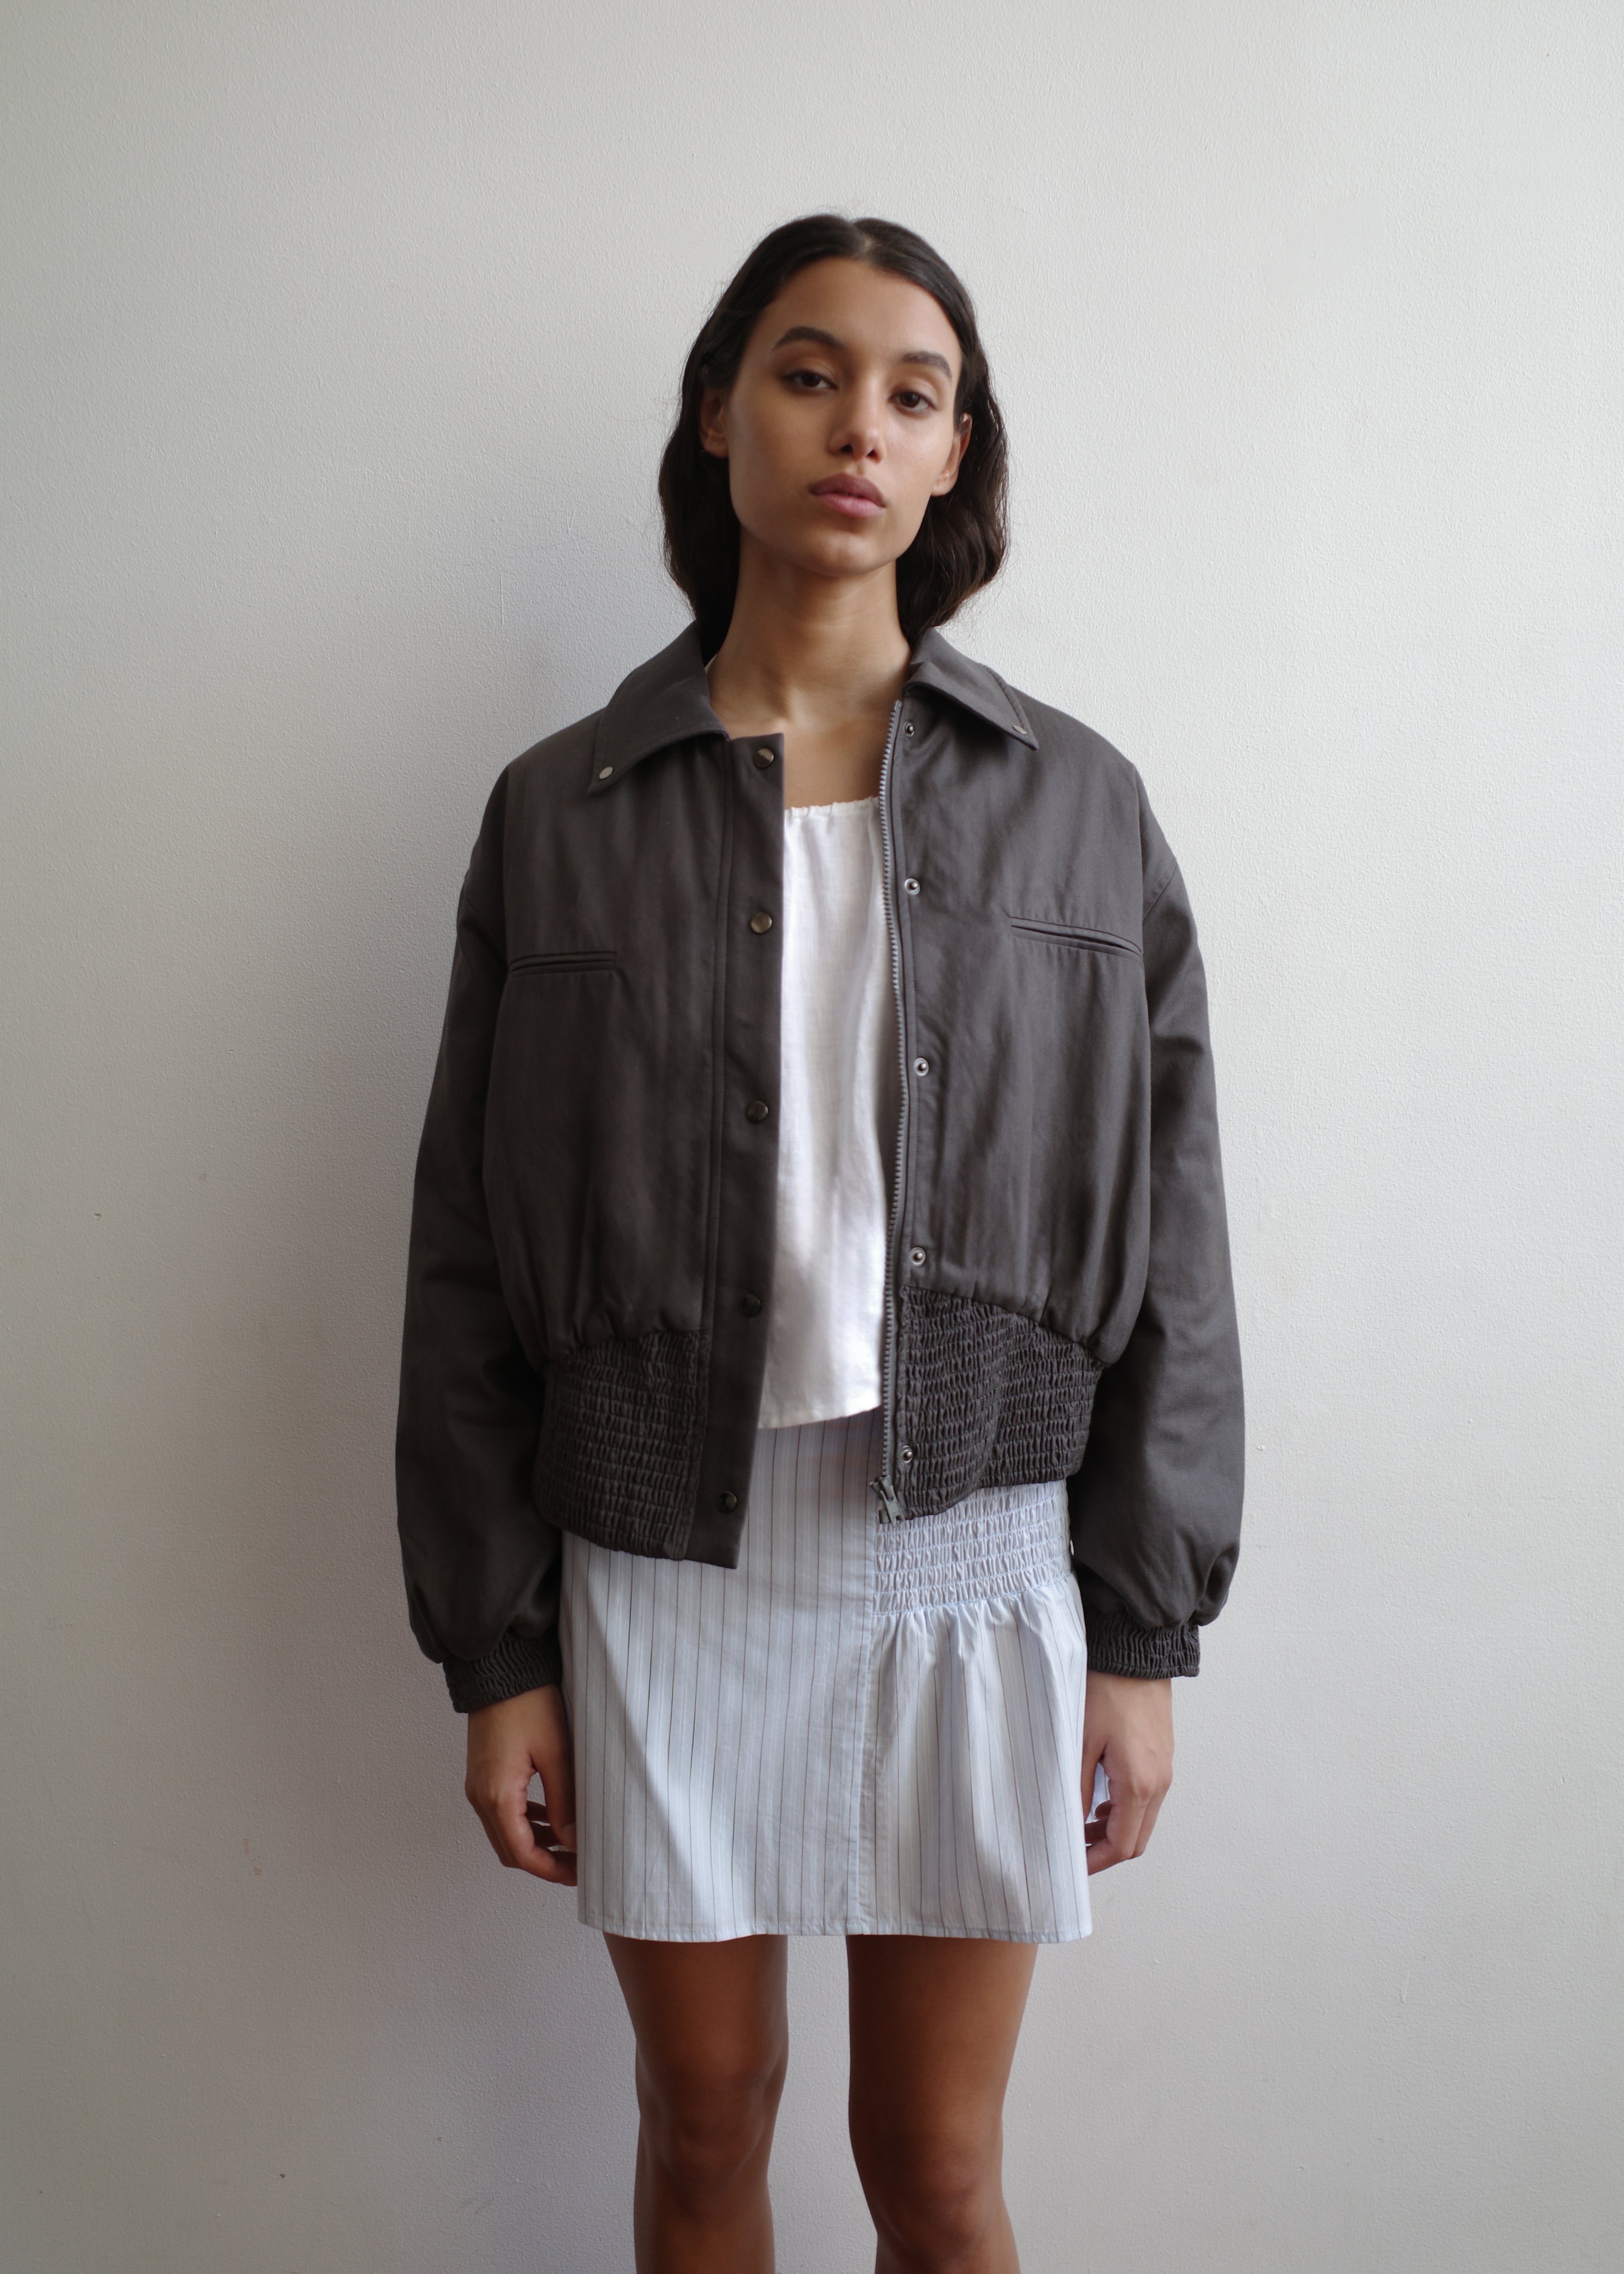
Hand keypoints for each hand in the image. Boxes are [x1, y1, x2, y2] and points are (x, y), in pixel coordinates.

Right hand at [464, 1683, 577, 1886]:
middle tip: (579, 1863)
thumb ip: (564, 1801)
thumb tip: (574, 1840)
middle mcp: (480, 1797)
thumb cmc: (529, 1704)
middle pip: (510, 1850)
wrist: (501, 1669)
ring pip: (505, 1833)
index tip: (578, 1874)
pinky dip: (526, 1823)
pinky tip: (551, 1817)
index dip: (550, 1869)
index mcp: (497, 1795)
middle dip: (544, 1862)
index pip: (521, 1853)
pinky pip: (502, 1812)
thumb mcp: (556, 1753)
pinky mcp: (483, 1775)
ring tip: (570, 1843)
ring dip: (535, 1844)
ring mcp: (478, 1786)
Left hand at [1081, 1670, 1172, 1873]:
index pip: (1122, 1845)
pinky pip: (1147, 1797)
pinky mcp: (1161, 1756)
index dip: (1096, 1862)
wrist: (1137, 1653)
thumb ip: (1078, 1788)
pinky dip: (1125, 1809)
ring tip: (1081, 1825)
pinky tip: (1100, 1800)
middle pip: (1137, 1839)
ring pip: (1142, 1819)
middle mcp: (1159, 1782)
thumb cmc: (1107, 1691)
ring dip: (1114, 1830)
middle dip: (1105, 1851)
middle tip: (1074, 1849)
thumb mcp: (1081, 1742)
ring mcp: (1164, 1769)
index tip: (1073, 1866)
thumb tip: (1071, 1824)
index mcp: (1139, 1784)